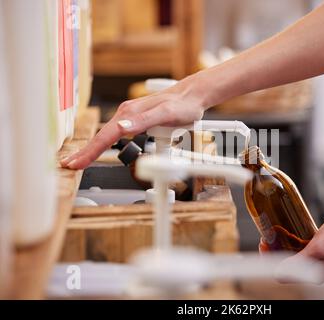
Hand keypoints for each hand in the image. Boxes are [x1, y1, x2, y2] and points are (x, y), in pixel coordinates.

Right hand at [61, 77, 207, 168]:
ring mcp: (131, 116)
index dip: (90, 151)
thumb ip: (144, 120)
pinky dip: (104, 142)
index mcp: (130, 113)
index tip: (76, 163)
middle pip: (102, 136)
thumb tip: (121, 127)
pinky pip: (115, 133)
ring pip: (107, 135)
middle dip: (85, 151)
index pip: (105, 136)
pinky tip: (100, 148)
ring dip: (92, 148)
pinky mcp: (136, 119)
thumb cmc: (183, 105)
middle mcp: (127, 114)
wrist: (192, 95)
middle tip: (70, 165)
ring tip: (80, 160)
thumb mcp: (166, 114)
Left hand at [260, 207, 323, 280]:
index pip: (282, 275)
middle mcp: (315, 271)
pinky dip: (290, 242)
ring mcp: (317, 261)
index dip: (269, 260)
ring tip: (274, 232)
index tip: (265, 243)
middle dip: (273, 252)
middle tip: (267, 236)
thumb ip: (300, 261)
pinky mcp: (319, 251)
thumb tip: (279, 272)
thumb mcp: (318, 247)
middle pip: (285, 266)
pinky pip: (299, 250)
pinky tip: (286, 232)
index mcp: (315, 275)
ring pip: (290, 256)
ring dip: (279, 246)